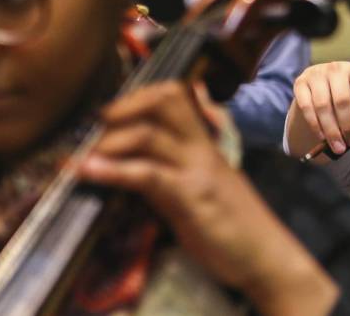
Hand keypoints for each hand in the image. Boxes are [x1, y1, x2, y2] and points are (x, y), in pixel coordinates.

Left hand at [79, 81, 336, 313]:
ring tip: (83, 156)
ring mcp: (196, 169)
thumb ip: (174, 161)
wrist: (265, 254)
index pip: (175, 95)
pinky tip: (88, 171)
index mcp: (204, 143)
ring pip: (150, 134)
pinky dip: (113, 171)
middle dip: (124, 104)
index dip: (139, 95)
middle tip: (96, 124)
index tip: (111, 113)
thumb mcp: (201, 184)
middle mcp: (201, 147)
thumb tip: (145, 150)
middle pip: (164, 99)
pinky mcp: (190, 196)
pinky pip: (149, 174)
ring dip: (110, 140)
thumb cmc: (234, 223)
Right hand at [292, 61, 349, 154]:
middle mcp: (336, 68)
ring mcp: (316, 74)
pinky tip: (322, 137)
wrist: (318, 84)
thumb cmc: (343, 93)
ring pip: (323, 106)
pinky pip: (307, 107)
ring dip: (331, 130)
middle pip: (342, 100)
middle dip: (348, 126)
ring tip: (338, 146)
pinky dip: (315, 125)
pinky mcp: (300, 82)